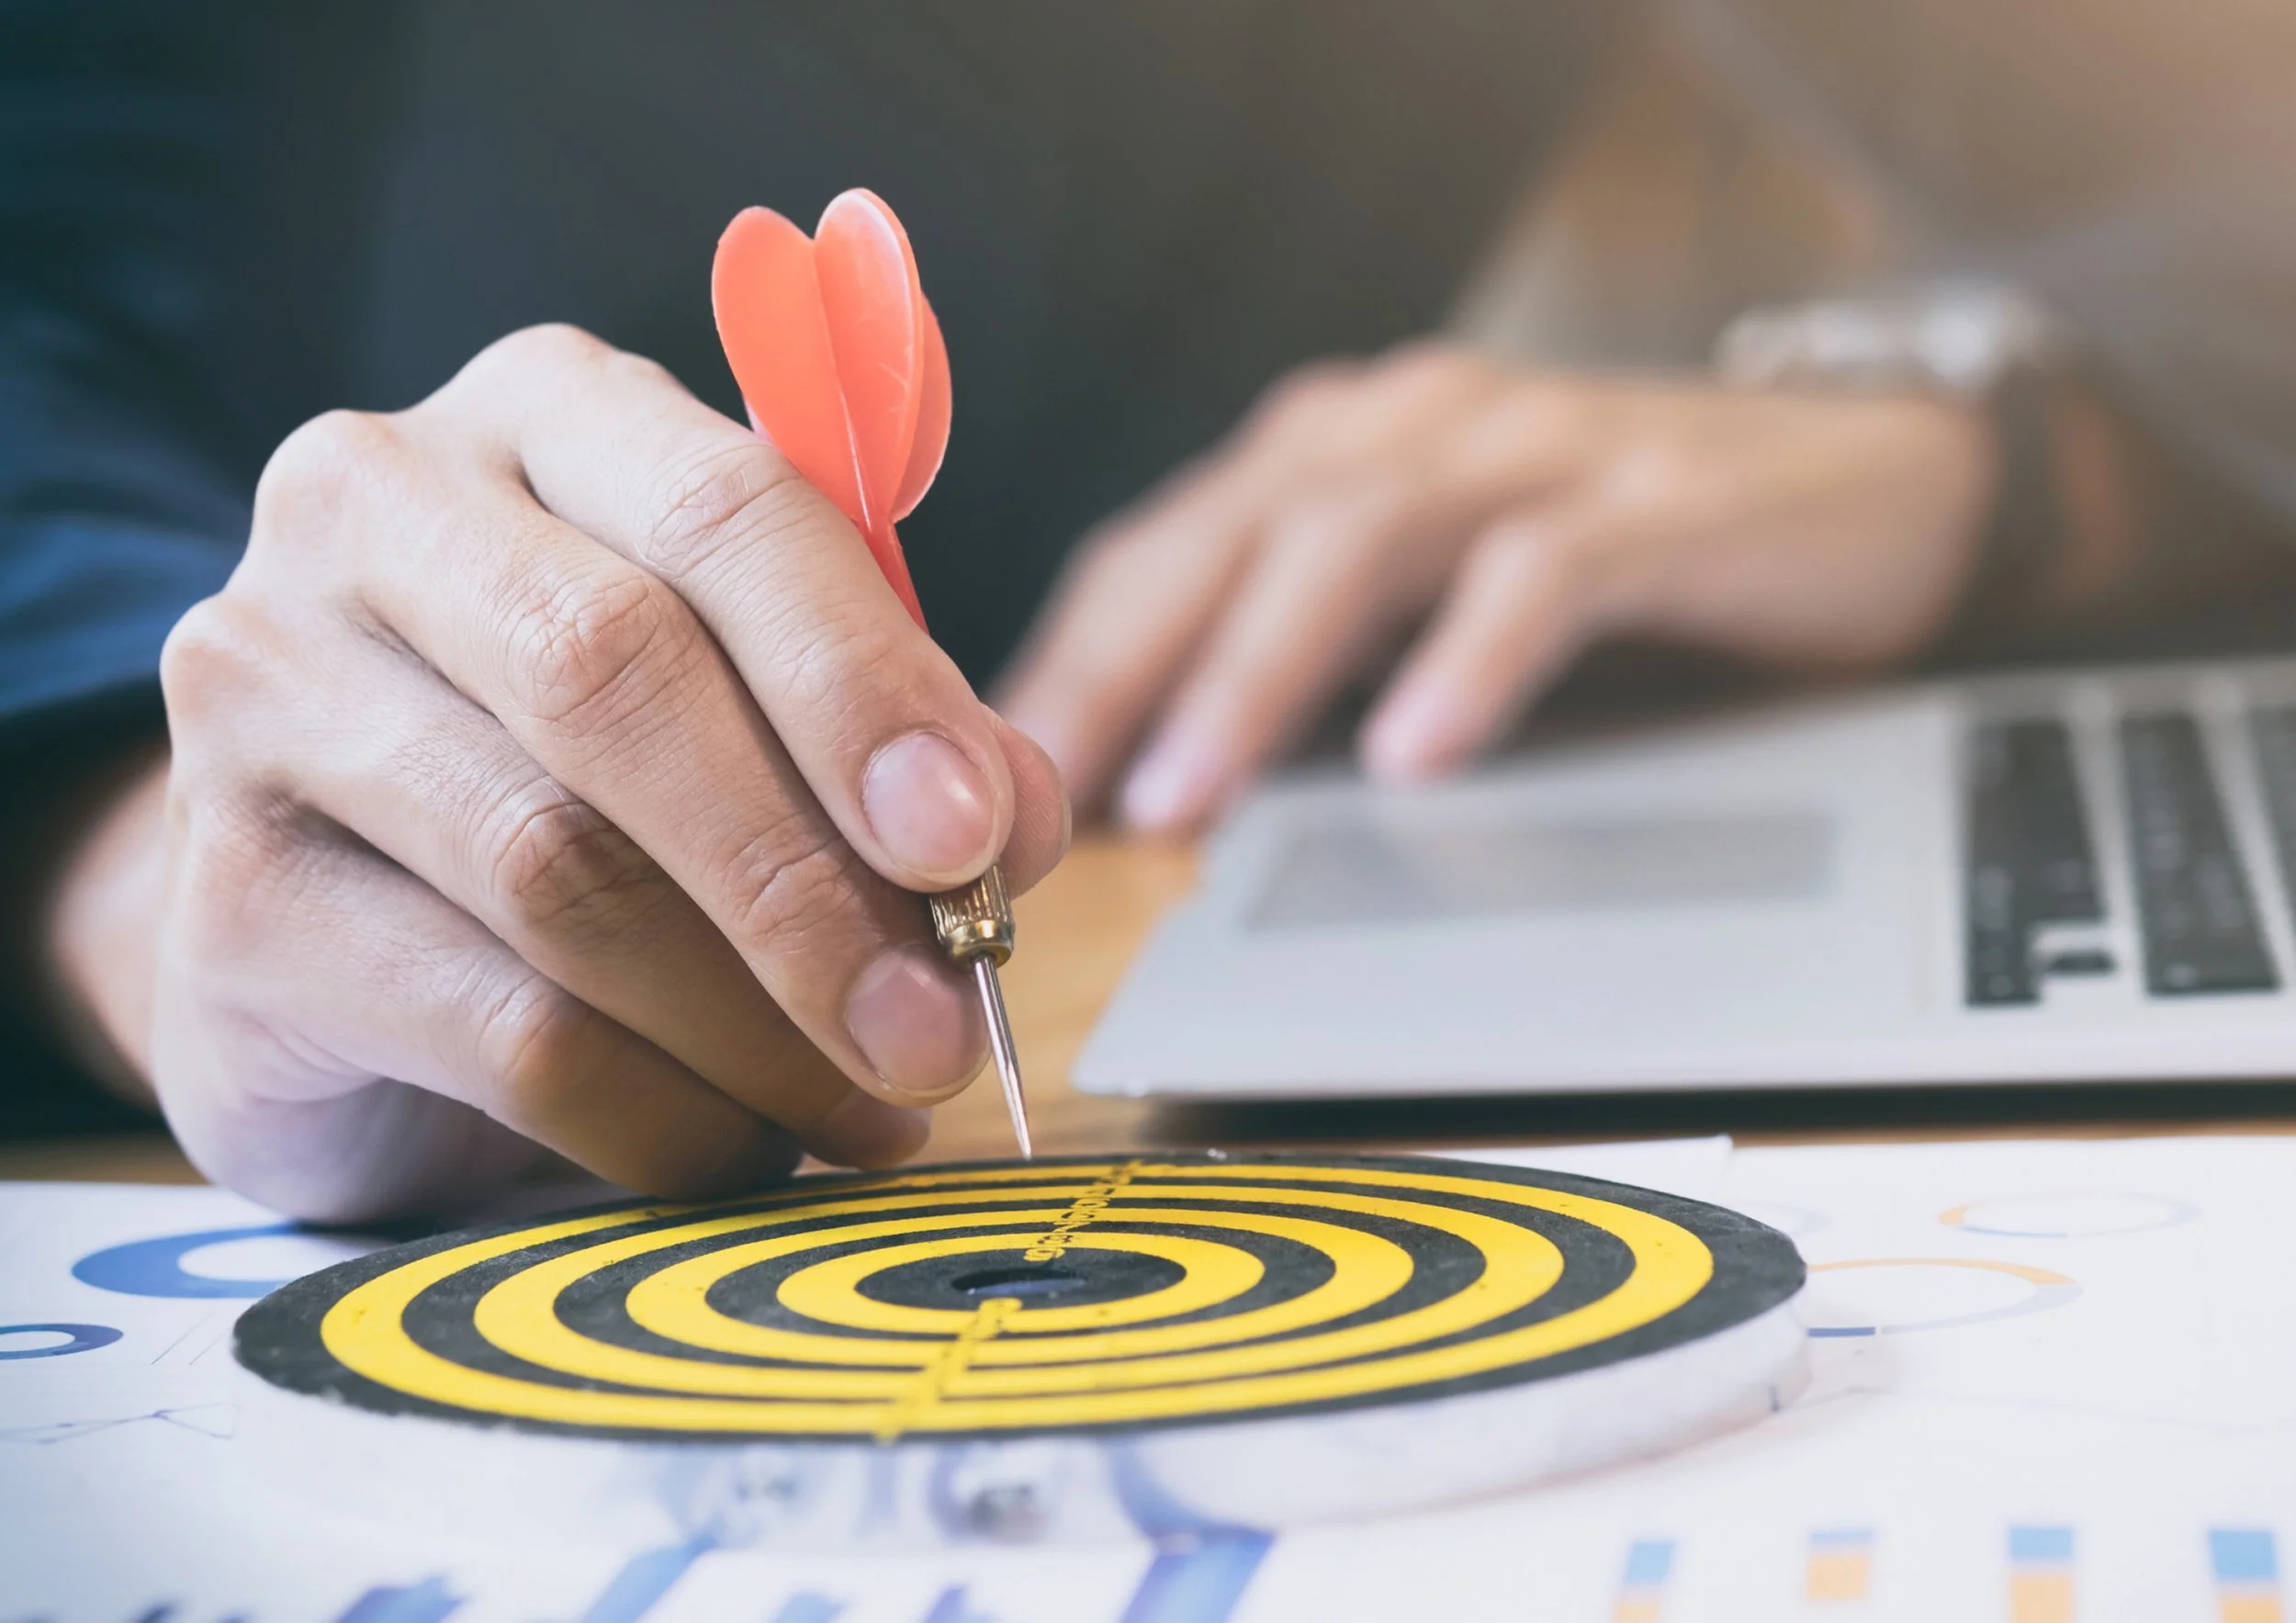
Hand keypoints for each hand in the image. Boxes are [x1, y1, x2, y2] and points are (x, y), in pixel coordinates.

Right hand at [46, 324, 1066, 1220]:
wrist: (329, 904)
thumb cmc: (587, 769)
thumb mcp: (755, 707)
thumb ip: (890, 738)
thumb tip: (1013, 828)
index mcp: (543, 417)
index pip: (722, 507)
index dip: (862, 681)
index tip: (973, 837)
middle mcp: (374, 511)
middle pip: (615, 678)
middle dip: (808, 876)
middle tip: (939, 1024)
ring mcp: (265, 694)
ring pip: (559, 872)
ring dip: (755, 1022)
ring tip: (871, 1101)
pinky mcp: (225, 901)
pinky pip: (497, 1028)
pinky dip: (659, 1110)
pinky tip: (740, 1144)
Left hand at [999, 344, 1993, 829]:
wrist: (1861, 484)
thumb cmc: (1613, 554)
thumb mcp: (1432, 594)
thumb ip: (1311, 652)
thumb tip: (1158, 783)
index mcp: (1339, 453)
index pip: (1164, 547)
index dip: (1070, 661)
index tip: (989, 782)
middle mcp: (1414, 427)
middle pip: (1228, 532)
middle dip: (1122, 666)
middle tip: (1045, 797)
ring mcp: (1536, 452)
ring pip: (1358, 537)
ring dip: (1256, 672)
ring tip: (1188, 797)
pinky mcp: (1656, 500)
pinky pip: (1541, 572)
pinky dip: (1466, 661)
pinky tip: (1411, 755)